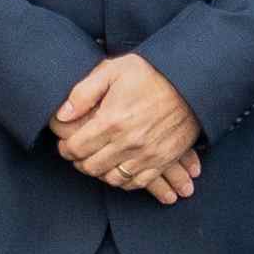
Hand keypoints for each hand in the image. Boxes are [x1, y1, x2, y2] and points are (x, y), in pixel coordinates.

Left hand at [47, 52, 203, 201]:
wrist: (191, 82)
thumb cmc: (150, 73)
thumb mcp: (112, 71)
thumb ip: (83, 93)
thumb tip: (62, 115)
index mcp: (112, 120)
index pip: (77, 148)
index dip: (66, 149)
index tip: (65, 145)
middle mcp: (129, 142)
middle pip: (92, 167)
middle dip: (80, 162)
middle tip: (79, 154)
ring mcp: (148, 154)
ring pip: (113, 178)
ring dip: (101, 173)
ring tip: (97, 161)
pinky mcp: (163, 160)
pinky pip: (138, 183)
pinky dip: (125, 181)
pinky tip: (119, 169)